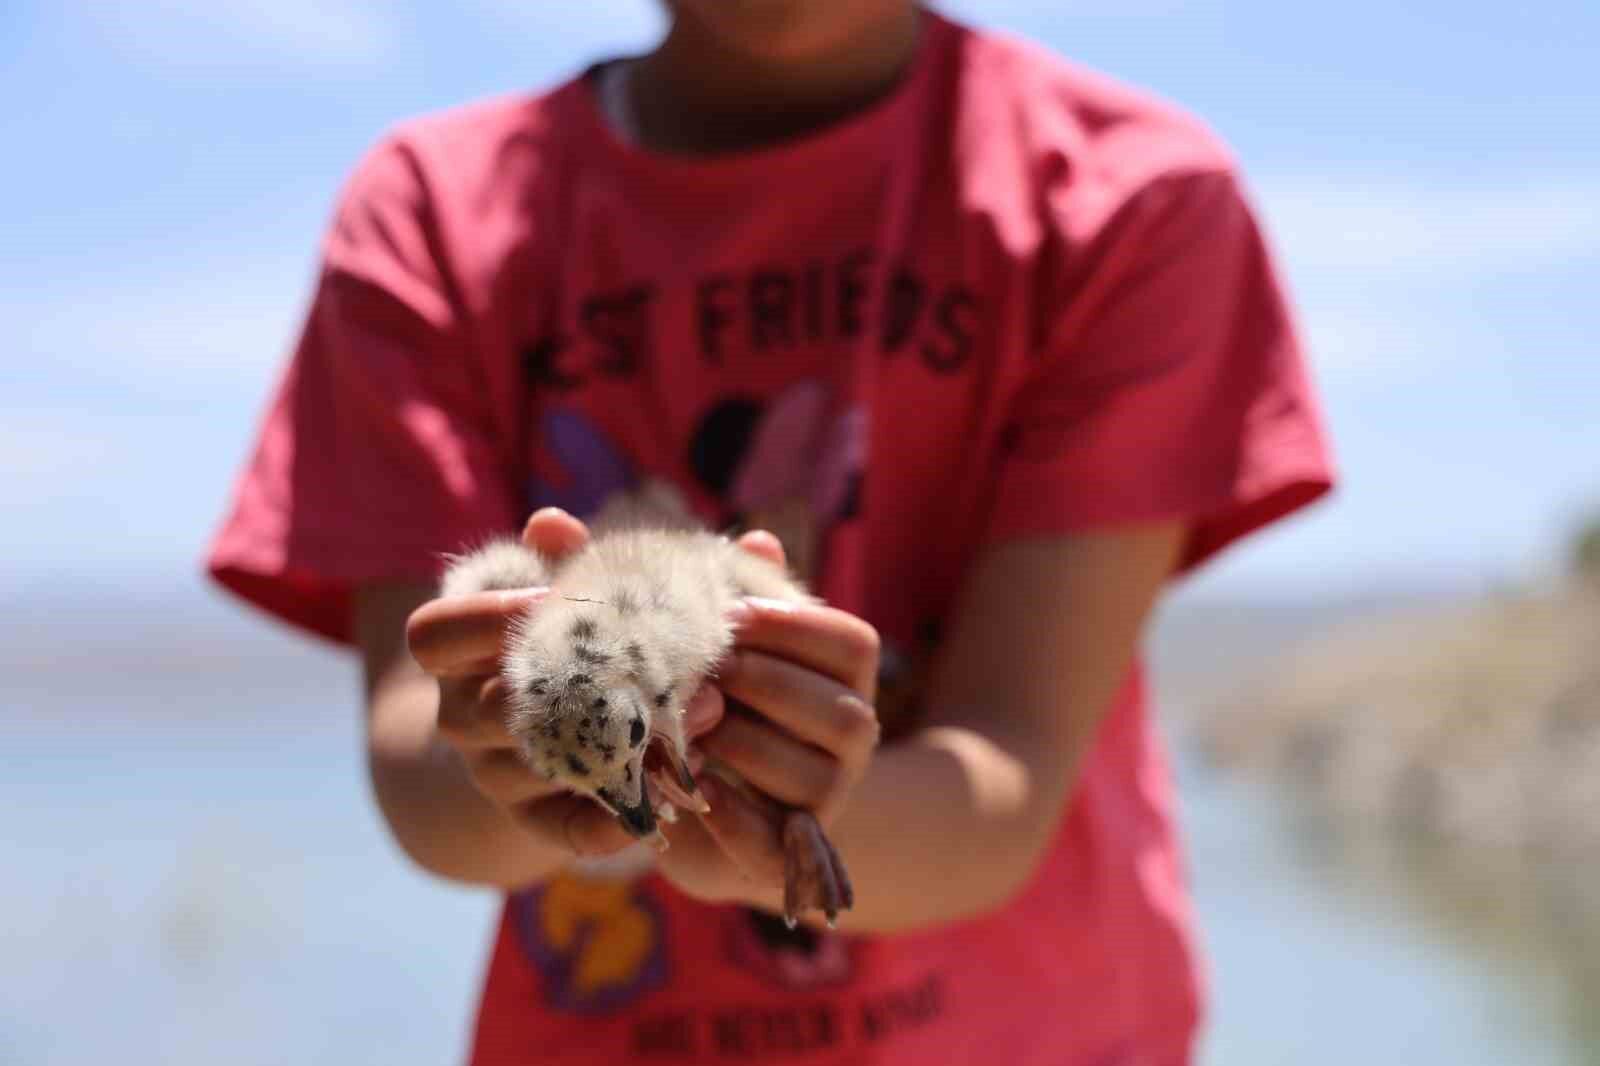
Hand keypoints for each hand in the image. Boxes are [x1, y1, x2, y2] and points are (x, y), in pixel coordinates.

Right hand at [405, 507, 724, 861]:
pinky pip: (566, 830)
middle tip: (667, 658)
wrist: (546, 733)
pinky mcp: (536, 821)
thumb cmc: (560, 636)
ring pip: (540, 764)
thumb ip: (565, 557)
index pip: (433, 634)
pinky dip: (614, 820)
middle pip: (493, 707)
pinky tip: (664, 800)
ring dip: (623, 740)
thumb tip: (553, 522)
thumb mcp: (556, 591)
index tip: (547, 599)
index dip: (483, 618)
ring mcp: (493, 774)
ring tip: (706, 709)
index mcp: (453, 651)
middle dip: (583, 681)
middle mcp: (460, 716)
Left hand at [654, 531, 882, 910]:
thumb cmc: (691, 688)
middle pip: (836, 709)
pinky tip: (686, 789)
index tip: (726, 615)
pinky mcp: (789, 851)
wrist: (701, 798)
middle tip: (695, 673)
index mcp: (843, 670)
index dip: (794, 627)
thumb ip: (626, 578)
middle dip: (761, 687)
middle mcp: (852, 731)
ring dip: (745, 747)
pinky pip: (774, 838)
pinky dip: (731, 816)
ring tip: (686, 727)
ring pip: (810, 773)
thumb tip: (548, 523)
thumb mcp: (674, 630)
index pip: (849, 641)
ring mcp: (829, 796)